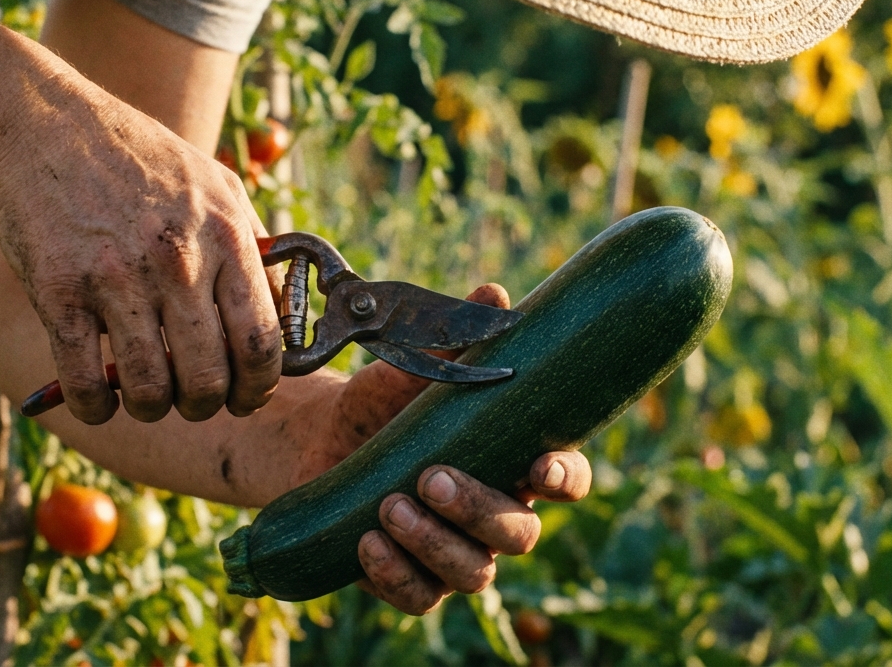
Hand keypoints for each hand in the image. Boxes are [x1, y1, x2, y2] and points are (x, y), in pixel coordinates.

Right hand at [0, 92, 281, 425]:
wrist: (46, 129)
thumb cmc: (139, 161)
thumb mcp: (216, 188)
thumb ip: (252, 250)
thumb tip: (283, 316)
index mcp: (225, 238)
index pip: (262, 343)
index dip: (259, 386)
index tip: (247, 396)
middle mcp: (177, 262)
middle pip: (209, 378)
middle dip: (206, 406)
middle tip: (195, 401)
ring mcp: (116, 279)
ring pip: (150, 390)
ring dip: (152, 409)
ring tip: (148, 399)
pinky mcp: (59, 293)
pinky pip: (85, 382)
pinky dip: (95, 408)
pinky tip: (98, 400)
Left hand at [290, 283, 591, 614]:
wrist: (324, 438)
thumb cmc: (387, 401)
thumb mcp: (414, 367)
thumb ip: (456, 340)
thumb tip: (493, 294)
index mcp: (514, 461)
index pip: (567, 481)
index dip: (565, 478)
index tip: (540, 466)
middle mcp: (496, 514)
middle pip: (519, 535)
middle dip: (479, 509)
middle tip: (431, 477)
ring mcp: (457, 553)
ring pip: (474, 573)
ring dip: (435, 543)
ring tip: (389, 505)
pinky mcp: (413, 579)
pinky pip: (420, 597)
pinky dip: (396, 574)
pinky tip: (367, 542)